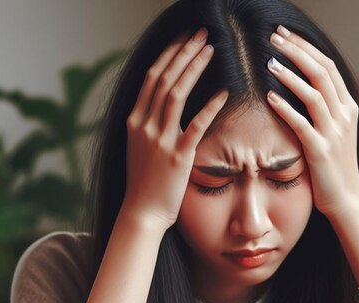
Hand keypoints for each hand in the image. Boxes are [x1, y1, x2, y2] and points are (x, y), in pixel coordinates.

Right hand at [122, 29, 227, 230]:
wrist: (142, 213)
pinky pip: (195, 126)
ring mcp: (159, 140)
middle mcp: (144, 125)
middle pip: (164, 78)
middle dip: (183, 52)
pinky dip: (209, 107)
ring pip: (176, 94)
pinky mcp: (177, 157)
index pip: (152, 77)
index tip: (185, 39)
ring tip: (211, 50)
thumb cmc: (144, 184)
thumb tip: (163, 107)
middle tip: (202, 33)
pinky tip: (223, 93)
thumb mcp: (139, 148)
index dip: (170, 54)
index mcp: (134, 120)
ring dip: (194, 68)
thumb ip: (149, 125)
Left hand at [265, 26, 358, 220]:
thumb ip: (323, 111)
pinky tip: (269, 97)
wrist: (346, 200)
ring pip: (314, 93)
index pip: (328, 66)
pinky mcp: (321, 151)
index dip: (306, 47)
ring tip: (269, 61)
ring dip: (290, 74)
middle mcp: (344, 116)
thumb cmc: (334, 168)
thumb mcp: (335, 133)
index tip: (285, 35)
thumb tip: (300, 88)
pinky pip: (302, 124)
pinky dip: (285, 107)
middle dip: (297, 50)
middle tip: (273, 37)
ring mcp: (334, 133)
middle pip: (321, 72)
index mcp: (348, 108)